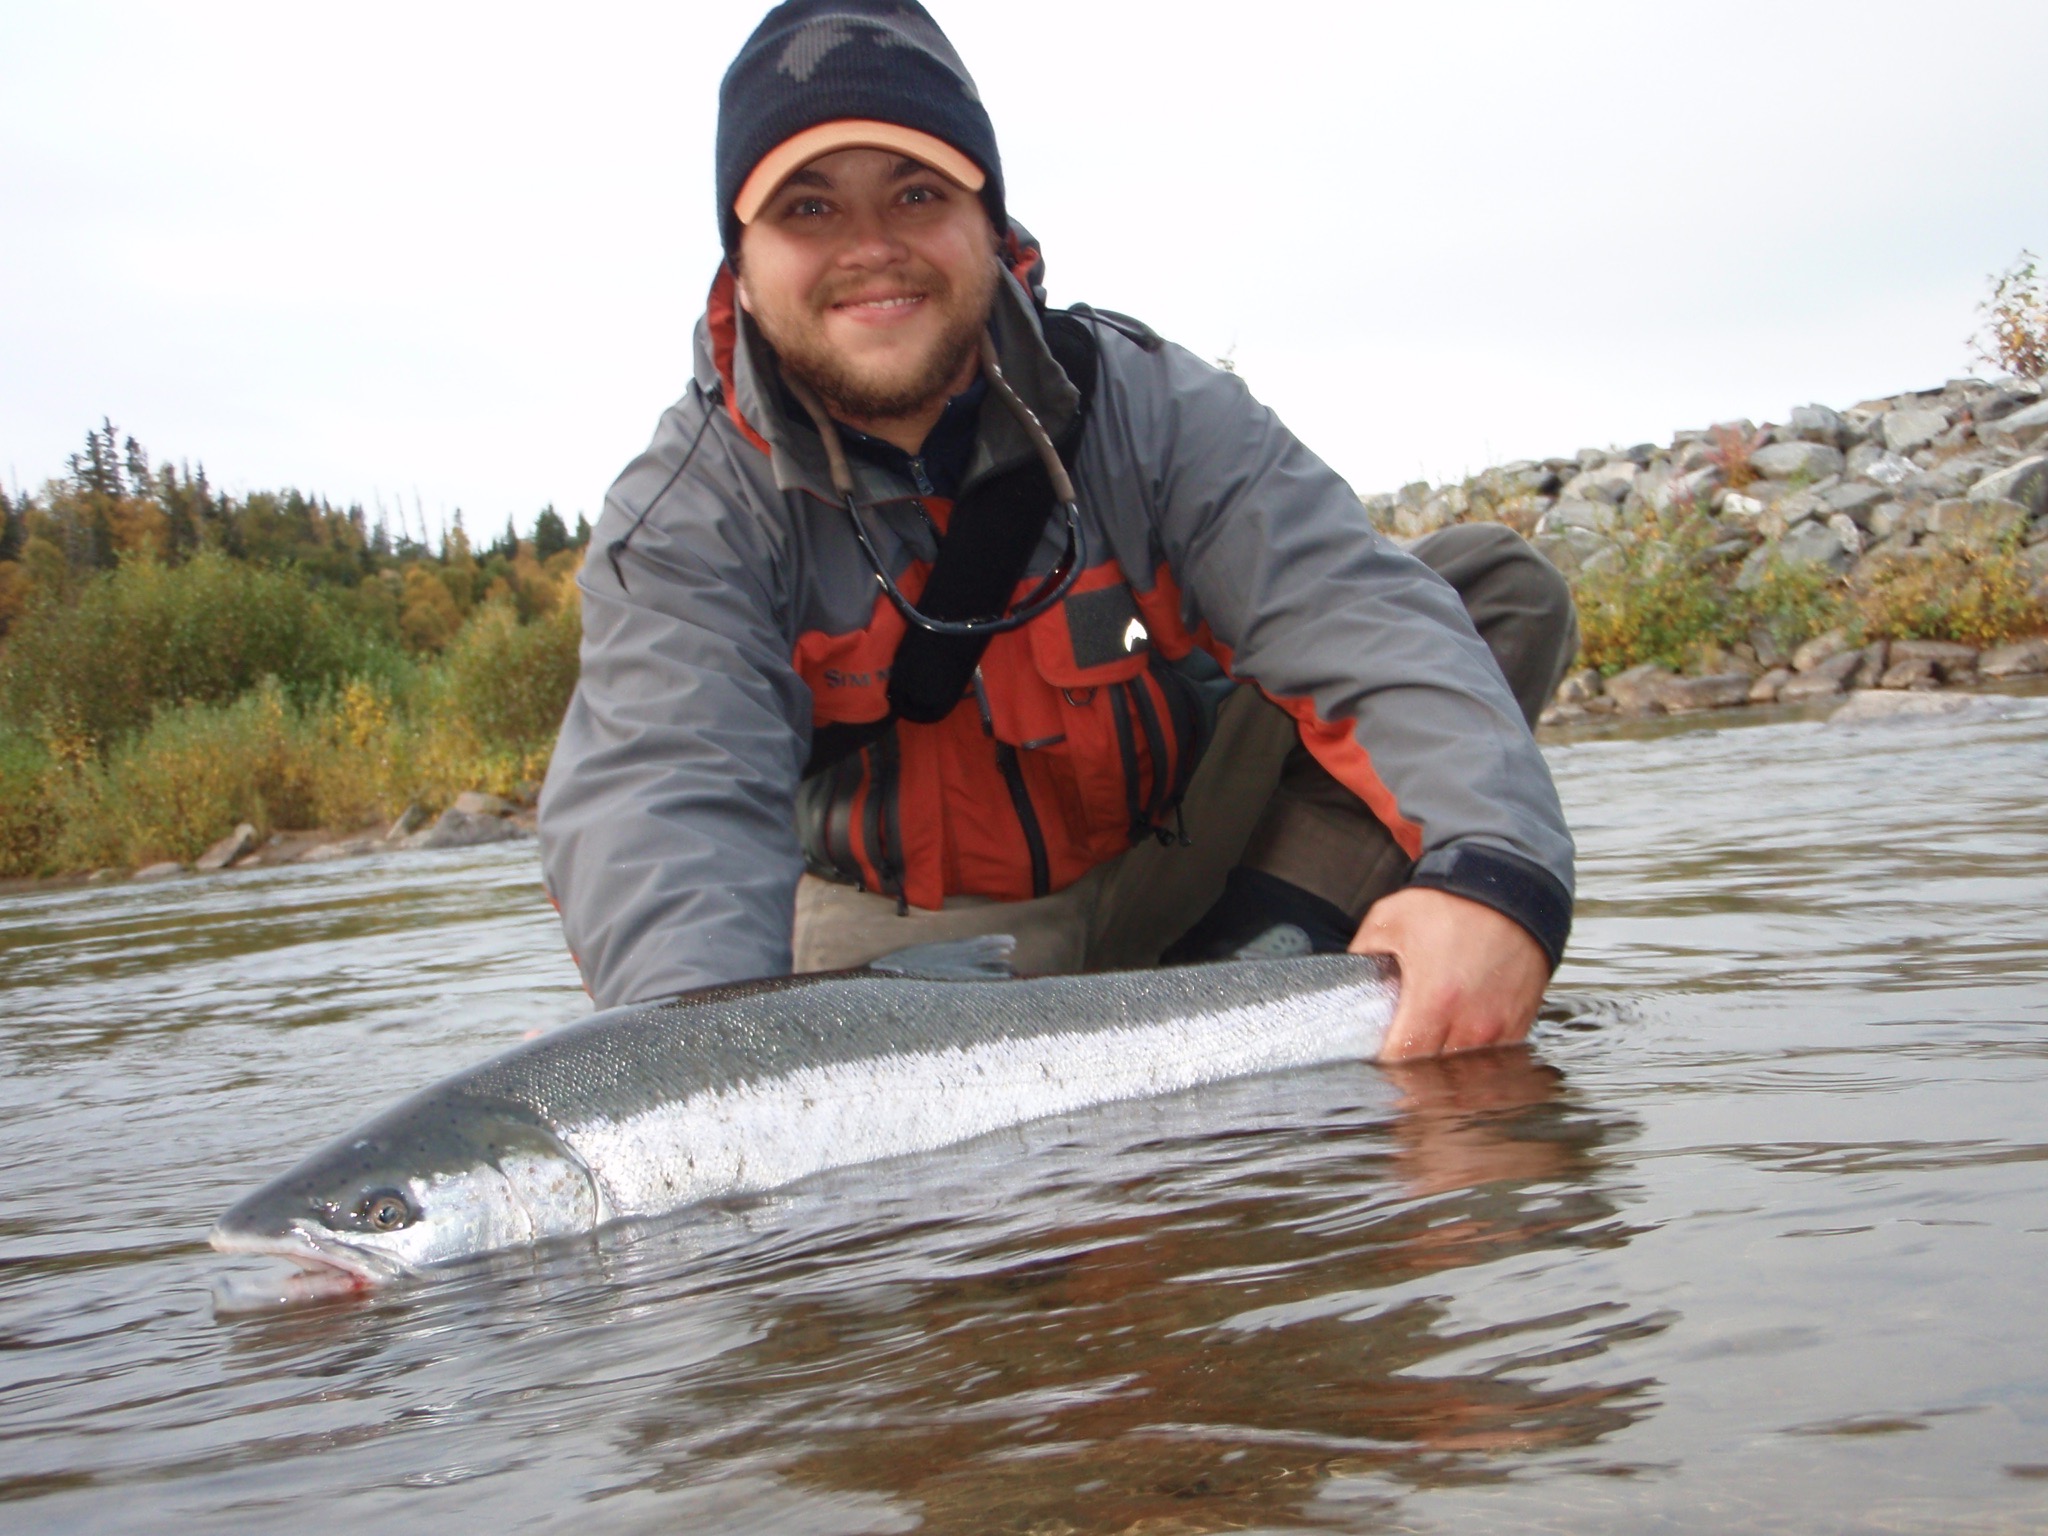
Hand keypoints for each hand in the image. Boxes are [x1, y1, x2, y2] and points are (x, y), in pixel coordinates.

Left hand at [1350, 886, 1548, 1060]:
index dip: (1384, 1062)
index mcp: (1435, 1000)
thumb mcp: (1390, 919)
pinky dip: (1474, 1058)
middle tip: (1399, 1051)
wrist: (1512, 888)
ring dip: (1444, 1066)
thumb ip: (1363, 954)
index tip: (1376, 1054)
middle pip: (1434, 1072)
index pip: (1402, 1059)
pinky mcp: (1520, 1025)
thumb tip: (1347, 979)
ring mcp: (1501, 1028)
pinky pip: (1493, 1059)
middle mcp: (1472, 1023)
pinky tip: (1459, 1041)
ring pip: (1465, 1071)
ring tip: (1429, 1049)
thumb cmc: (1453, 904)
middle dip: (1412, 1067)